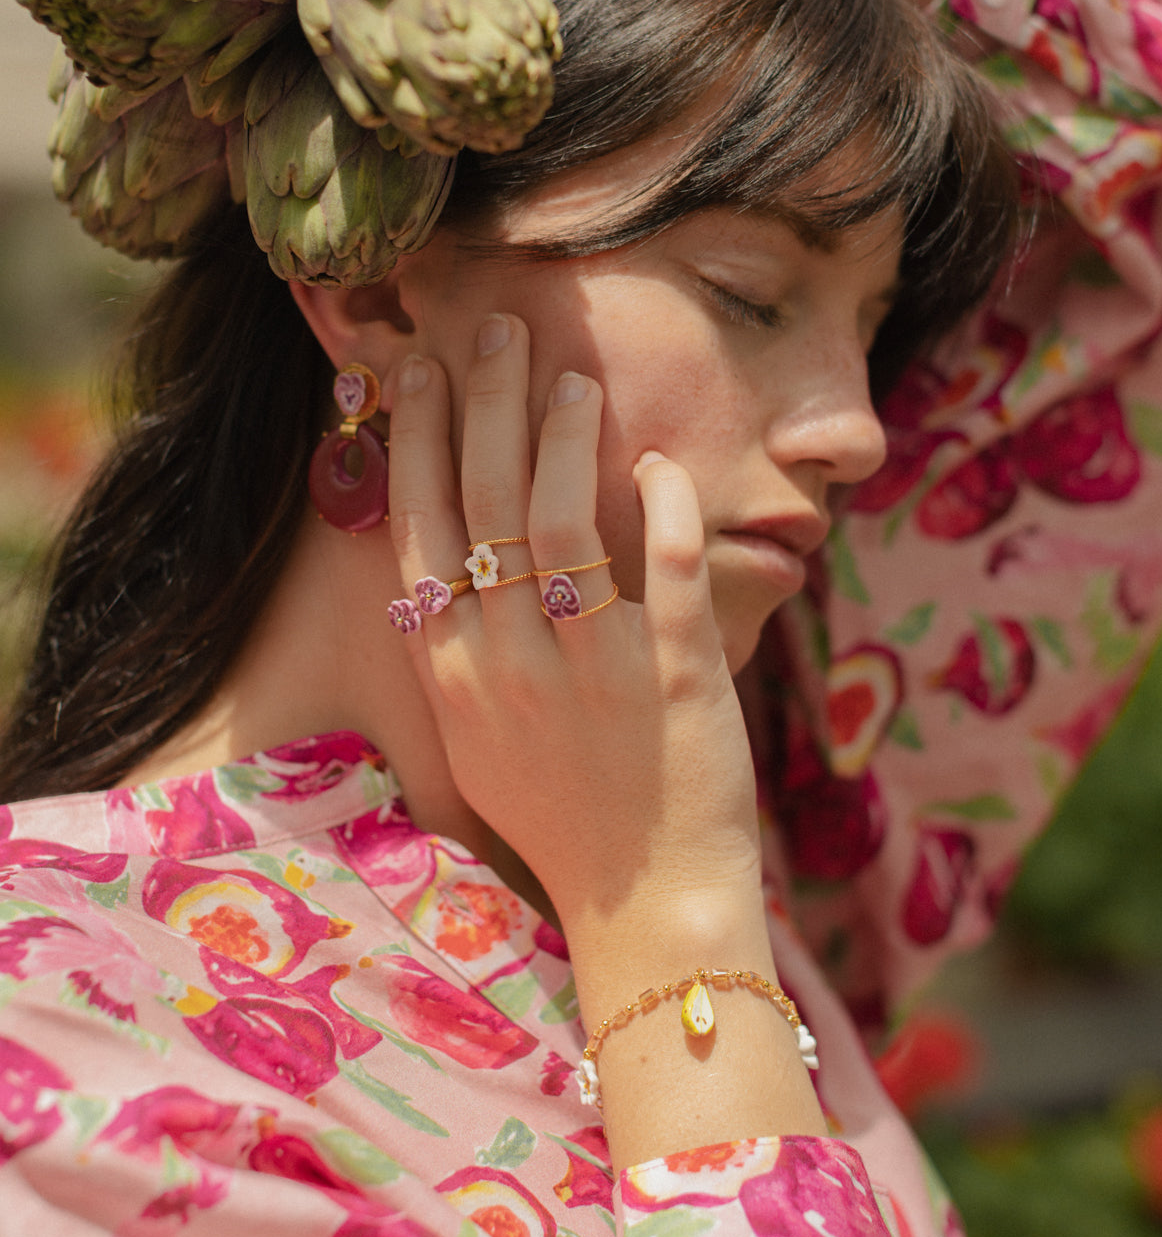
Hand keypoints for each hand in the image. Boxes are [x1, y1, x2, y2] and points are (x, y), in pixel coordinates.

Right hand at [385, 313, 765, 945]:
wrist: (644, 907)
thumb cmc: (561, 817)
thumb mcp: (477, 737)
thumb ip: (458, 649)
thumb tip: (451, 559)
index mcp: (452, 670)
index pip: (418, 525)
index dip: (416, 436)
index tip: (420, 368)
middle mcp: (505, 660)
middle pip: (482, 498)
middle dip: (485, 398)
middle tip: (501, 329)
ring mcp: (588, 667)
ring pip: (562, 517)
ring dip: (566, 433)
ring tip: (577, 376)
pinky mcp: (670, 676)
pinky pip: (665, 567)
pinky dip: (664, 504)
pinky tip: (660, 460)